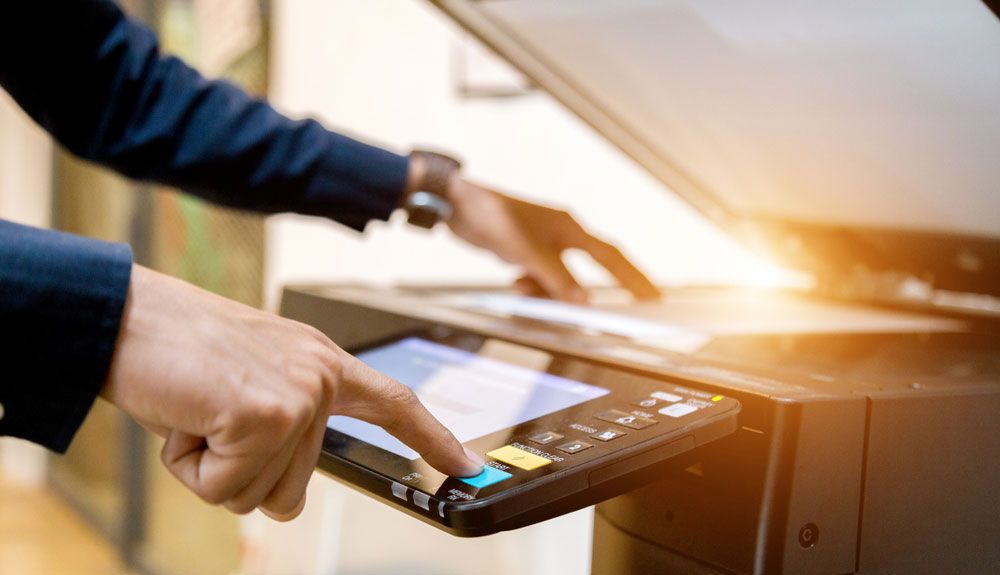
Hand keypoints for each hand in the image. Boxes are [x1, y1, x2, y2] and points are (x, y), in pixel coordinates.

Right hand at [101, 265, 482, 520]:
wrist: (126, 318)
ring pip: (260, 494)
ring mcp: (298, 395)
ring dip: (214, 469)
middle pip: (296, 488)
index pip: (394, 403)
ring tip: (198, 413)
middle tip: (210, 419)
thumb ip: (287, 424)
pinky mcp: (266, 415)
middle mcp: (320, 375)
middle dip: (239, 472)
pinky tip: (185, 419)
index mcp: (322, 362)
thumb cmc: (178, 351)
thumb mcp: (250, 382)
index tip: (465, 467)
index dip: (432, 439)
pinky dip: (191, 467)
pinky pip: (225, 488)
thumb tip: (289, 495)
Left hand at [445, 179, 660, 302]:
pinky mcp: (526, 250)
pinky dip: (532, 284)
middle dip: (592, 292)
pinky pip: (540, 276)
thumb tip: (583, 302)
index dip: (634, 277)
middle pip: (591, 269)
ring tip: (525, 287)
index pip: (611, 257)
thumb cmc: (492, 215)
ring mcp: (544, 243)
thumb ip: (555, 278)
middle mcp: (562, 235)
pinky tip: (517, 281)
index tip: (653, 295)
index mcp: (569, 229)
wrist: (457, 204)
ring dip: (547, 290)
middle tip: (615, 313)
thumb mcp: (526, 253)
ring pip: (559, 278)